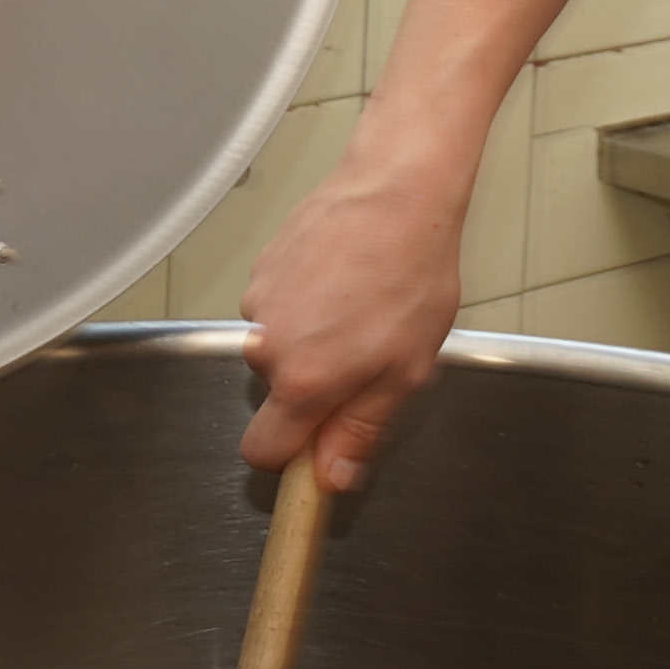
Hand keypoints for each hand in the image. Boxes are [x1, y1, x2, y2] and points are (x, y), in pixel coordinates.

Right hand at [239, 149, 469, 492]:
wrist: (397, 192)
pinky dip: (303, 302)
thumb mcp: (406, 370)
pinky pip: (277, 307)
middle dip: (310, 387)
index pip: (263, 450)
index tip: (319, 443)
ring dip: (308, 340)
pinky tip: (342, 278)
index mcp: (302, 381)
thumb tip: (332, 476)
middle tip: (363, 354)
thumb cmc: (411, 275)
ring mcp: (259, 304)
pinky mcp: (261, 269)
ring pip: (277, 347)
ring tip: (358, 306)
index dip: (291, 455)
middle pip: (275, 395)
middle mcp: (267, 346)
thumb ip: (361, 429)